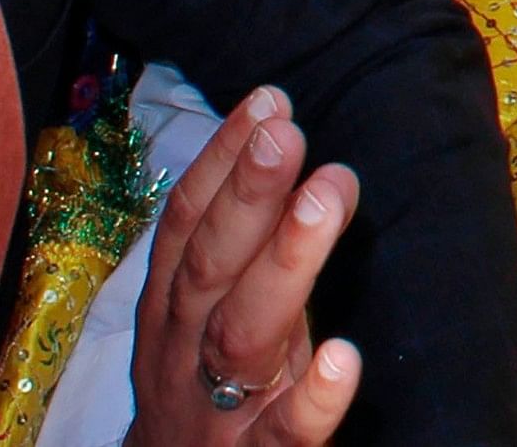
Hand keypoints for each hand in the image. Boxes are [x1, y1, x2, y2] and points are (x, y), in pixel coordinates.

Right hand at [126, 88, 362, 446]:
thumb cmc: (202, 391)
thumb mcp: (207, 315)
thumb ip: (243, 248)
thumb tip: (294, 157)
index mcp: (171, 309)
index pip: (186, 226)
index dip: (221, 162)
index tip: (267, 102)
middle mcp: (183, 352)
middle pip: (208, 268)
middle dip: (245, 196)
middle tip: (288, 132)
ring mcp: (216, 410)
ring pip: (240, 335)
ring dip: (284, 263)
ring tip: (327, 198)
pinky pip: (282, 433)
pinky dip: (310, 396)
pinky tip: (344, 356)